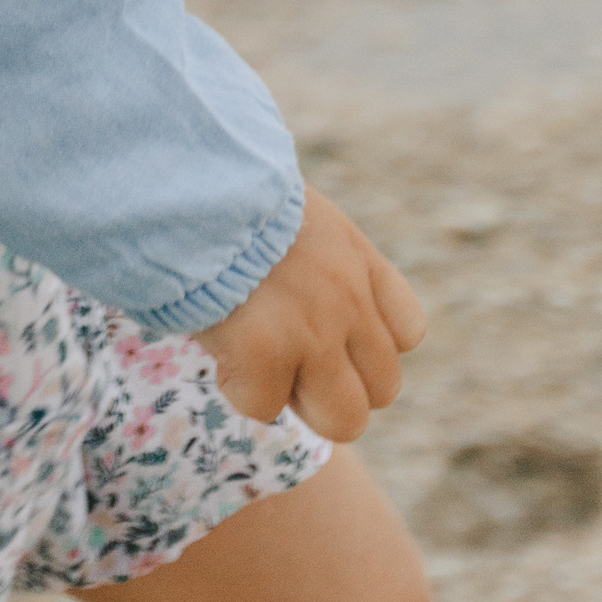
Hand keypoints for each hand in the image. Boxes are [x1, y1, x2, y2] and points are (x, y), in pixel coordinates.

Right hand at [201, 190, 426, 441]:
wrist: (193, 182)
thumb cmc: (231, 196)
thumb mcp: (298, 220)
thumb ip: (322, 270)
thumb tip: (309, 319)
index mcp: (357, 259)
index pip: (408, 332)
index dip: (365, 346)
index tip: (327, 334)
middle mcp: (348, 299)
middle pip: (384, 388)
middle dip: (337, 386)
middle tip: (288, 356)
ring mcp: (313, 331)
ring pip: (345, 419)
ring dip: (300, 400)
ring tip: (261, 361)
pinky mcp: (266, 353)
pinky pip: (264, 406)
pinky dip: (239, 385)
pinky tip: (222, 343)